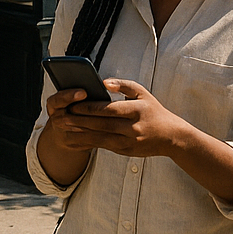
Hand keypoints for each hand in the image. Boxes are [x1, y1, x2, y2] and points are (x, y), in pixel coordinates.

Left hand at [45, 78, 186, 157]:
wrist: (171, 137)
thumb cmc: (154, 111)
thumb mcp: (142, 93)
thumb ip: (123, 85)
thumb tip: (103, 82)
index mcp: (136, 110)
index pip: (108, 110)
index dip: (89, 108)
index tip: (72, 104)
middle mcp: (132, 128)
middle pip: (101, 125)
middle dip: (79, 121)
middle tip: (61, 117)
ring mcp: (129, 142)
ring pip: (100, 138)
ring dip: (80, 133)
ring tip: (63, 128)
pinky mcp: (125, 151)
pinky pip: (104, 146)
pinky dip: (88, 142)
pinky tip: (75, 137)